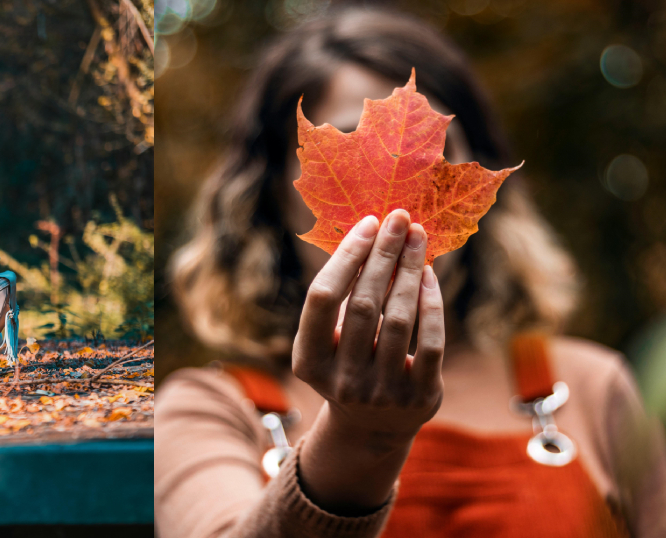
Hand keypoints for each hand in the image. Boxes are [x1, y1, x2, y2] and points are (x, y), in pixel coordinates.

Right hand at [293, 210, 443, 447]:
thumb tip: (368, 232)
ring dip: (410, 270)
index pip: (322, 298)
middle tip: (399, 218)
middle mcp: (341, 380)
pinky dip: (431, 304)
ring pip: (399, 318)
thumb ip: (340, 298)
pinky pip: (431, 342)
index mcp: (308, 361)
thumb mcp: (328, 340)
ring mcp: (381, 392)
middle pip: (363, 303)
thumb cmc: (347, 363)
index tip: (368, 223)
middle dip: (383, 254)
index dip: (346, 257)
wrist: (372, 427)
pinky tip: (429, 275)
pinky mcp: (419, 397)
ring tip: (417, 237)